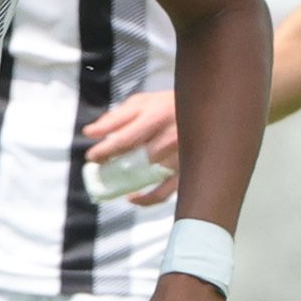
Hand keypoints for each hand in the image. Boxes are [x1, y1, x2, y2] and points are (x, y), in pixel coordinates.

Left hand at [85, 88, 180, 206]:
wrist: (209, 111)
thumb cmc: (170, 105)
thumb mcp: (143, 102)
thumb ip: (117, 116)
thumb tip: (91, 132)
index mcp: (157, 116)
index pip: (124, 138)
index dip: (104, 150)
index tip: (92, 156)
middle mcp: (169, 137)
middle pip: (134, 158)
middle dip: (111, 165)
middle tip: (99, 166)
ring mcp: (179, 157)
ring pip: (147, 177)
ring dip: (125, 181)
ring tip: (112, 178)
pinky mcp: (186, 172)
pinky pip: (163, 193)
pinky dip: (146, 198)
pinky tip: (133, 196)